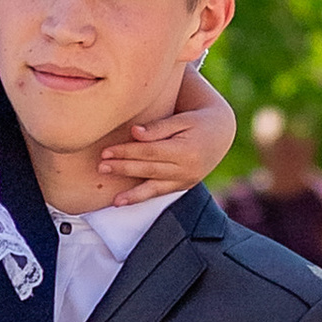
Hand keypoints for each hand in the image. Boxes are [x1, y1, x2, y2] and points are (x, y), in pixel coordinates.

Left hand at [98, 67, 235, 203]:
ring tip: (113, 197)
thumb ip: (158, 128)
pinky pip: (158, 193)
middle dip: (123, 168)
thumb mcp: (182, 119)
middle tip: (101, 166)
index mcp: (186, 151)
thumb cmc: (197, 121)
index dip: (127, 152)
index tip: (107, 151)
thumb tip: (134, 132)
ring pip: (153, 187)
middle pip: (149, 169)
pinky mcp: (182, 186)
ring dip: (130, 192)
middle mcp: (186, 170)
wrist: (221, 134)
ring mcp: (185, 180)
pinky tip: (122, 201)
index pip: (150, 152)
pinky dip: (140, 197)